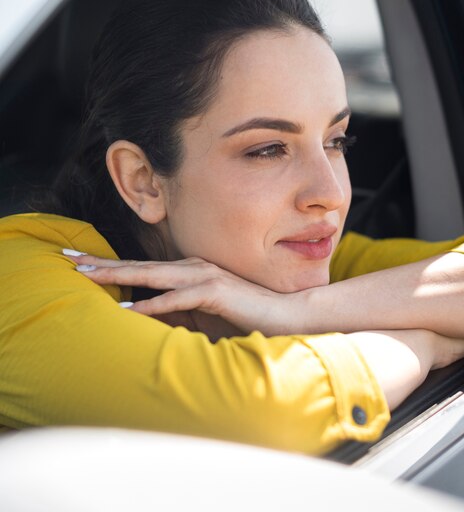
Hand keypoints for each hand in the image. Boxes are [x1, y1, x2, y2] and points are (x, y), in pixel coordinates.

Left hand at [64, 252, 297, 335]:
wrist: (284, 314)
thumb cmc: (244, 315)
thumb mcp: (201, 314)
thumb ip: (174, 310)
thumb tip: (143, 314)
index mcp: (188, 271)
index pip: (142, 268)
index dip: (110, 265)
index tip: (79, 264)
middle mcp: (192, 267)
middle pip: (140, 265)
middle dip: (102, 263)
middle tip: (68, 258)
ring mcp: (204, 276)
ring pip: (154, 275)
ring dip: (120, 275)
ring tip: (88, 276)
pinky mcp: (216, 291)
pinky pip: (180, 298)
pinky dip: (155, 302)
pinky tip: (131, 308)